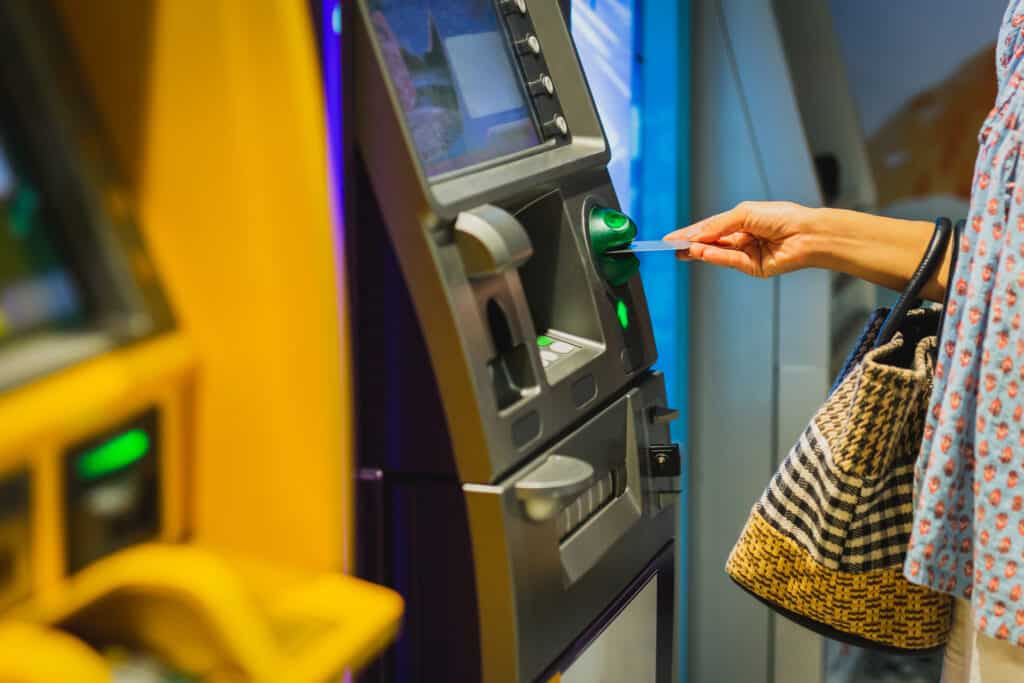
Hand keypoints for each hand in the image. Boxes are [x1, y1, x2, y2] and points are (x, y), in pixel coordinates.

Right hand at [664, 201, 817, 277]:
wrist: (806, 233)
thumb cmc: (781, 216)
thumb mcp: (743, 213)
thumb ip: (717, 225)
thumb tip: (694, 235)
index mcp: (740, 221)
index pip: (709, 228)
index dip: (690, 233)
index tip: (670, 238)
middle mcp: (742, 238)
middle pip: (710, 243)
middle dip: (690, 245)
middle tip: (671, 248)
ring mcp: (746, 254)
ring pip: (718, 253)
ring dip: (701, 251)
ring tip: (685, 250)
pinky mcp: (752, 268)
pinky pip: (730, 262)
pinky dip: (716, 257)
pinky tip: (702, 252)